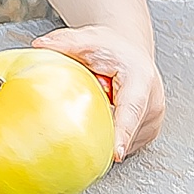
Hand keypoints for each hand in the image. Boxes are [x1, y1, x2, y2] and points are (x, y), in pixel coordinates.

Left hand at [32, 24, 165, 160]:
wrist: (129, 51)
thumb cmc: (111, 48)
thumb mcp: (89, 40)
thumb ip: (67, 42)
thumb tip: (40, 45)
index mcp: (141, 80)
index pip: (131, 111)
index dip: (123, 133)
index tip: (116, 153)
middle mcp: (153, 102)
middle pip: (125, 131)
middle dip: (101, 129)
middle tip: (89, 107)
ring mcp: (153, 120)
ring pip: (124, 140)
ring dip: (105, 129)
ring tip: (102, 102)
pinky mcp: (148, 132)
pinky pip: (125, 143)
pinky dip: (111, 133)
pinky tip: (106, 114)